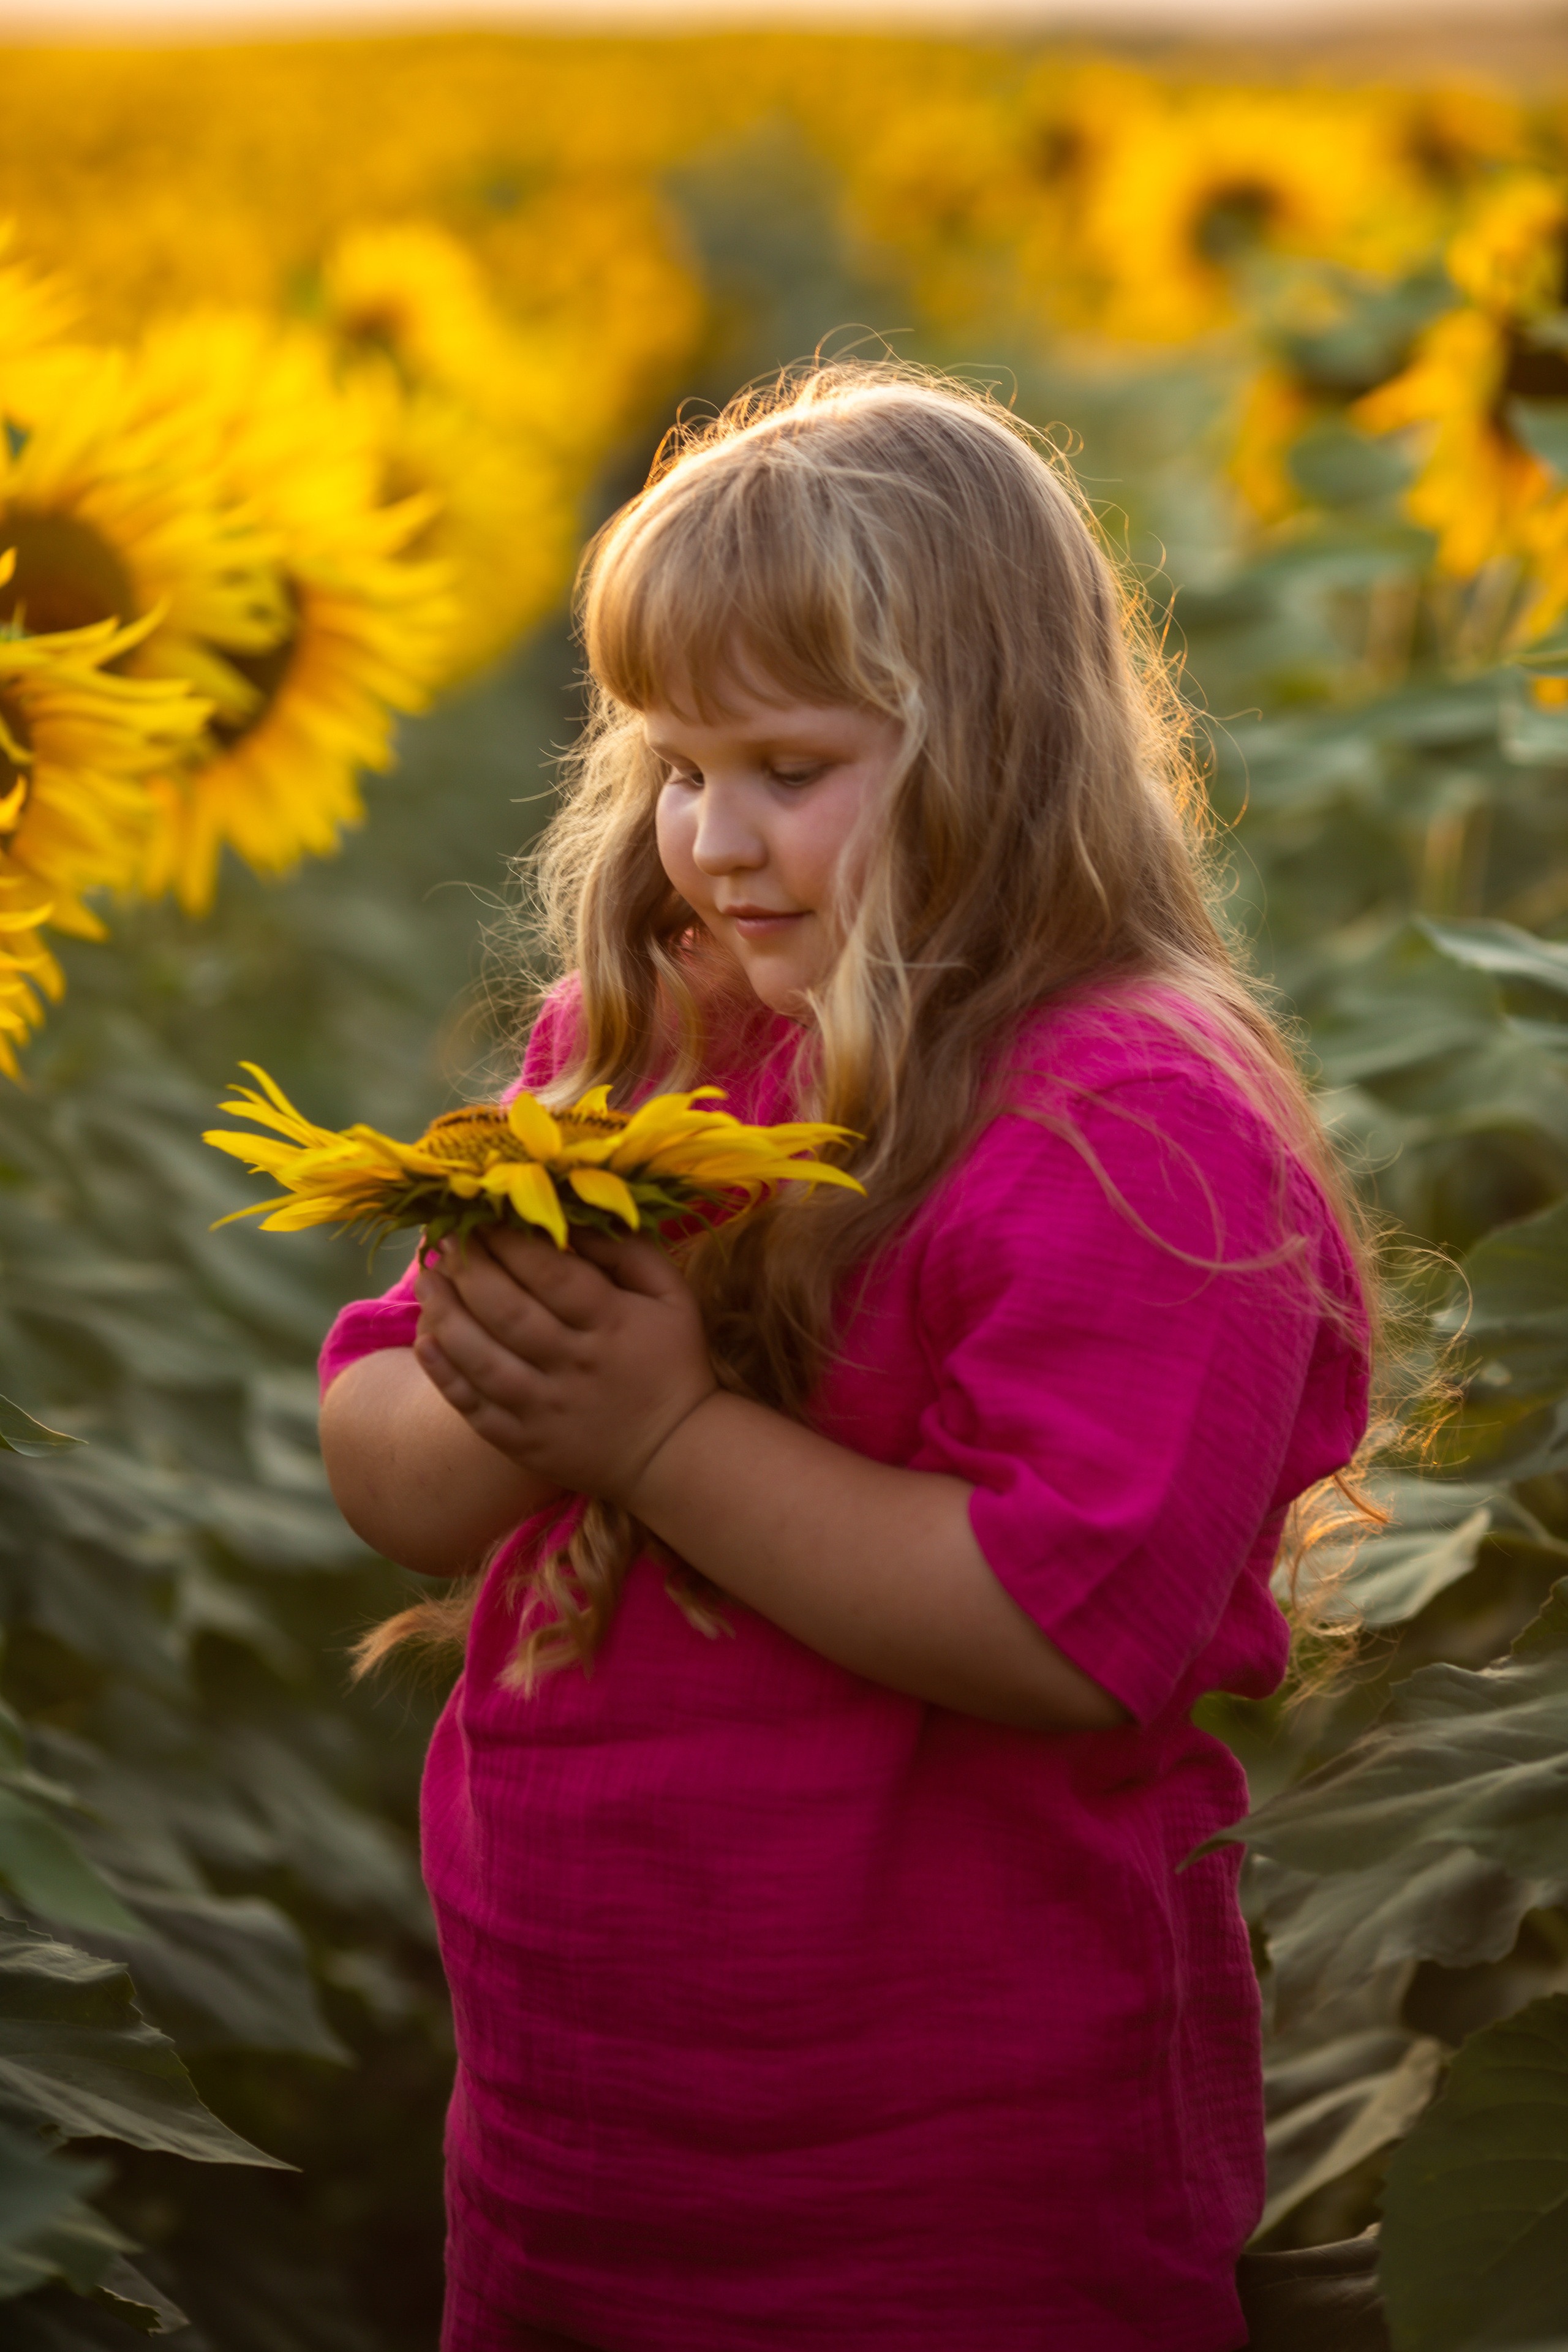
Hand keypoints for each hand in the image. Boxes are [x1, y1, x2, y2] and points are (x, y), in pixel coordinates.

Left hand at [411, 1225, 717, 1502]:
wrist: (673, 1452)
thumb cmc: (672, 1360)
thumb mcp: (671, 1296)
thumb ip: (627, 1251)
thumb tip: (572, 1216)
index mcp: (612, 1323)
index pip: (551, 1274)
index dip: (510, 1242)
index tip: (482, 1217)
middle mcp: (574, 1366)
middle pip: (508, 1312)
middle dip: (470, 1270)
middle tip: (445, 1241)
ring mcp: (544, 1408)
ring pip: (482, 1360)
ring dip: (445, 1316)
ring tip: (427, 1282)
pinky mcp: (523, 1442)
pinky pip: (473, 1407)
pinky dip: (444, 1374)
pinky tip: (424, 1341)